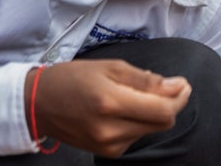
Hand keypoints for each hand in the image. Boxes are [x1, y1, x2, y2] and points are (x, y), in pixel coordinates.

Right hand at [27, 59, 191, 156]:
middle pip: (162, 123)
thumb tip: (177, 86)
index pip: (163, 110)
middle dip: (171, 104)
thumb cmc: (74, 79)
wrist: (38, 104)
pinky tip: (126, 110)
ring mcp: (108, 145)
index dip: (180, 97)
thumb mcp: (111, 68)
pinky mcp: (107, 152)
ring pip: (152, 130)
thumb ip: (146, 80)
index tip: (182, 83)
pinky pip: (137, 137)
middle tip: (168, 86)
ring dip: (155, 113)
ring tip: (137, 95)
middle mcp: (110, 130)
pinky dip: (140, 122)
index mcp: (110, 103)